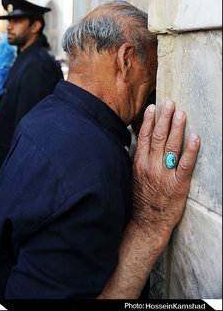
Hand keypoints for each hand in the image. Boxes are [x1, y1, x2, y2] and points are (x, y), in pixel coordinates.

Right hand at [98, 99, 198, 298]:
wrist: (146, 224)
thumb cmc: (139, 200)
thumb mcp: (131, 177)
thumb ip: (136, 160)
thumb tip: (139, 143)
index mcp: (138, 163)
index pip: (143, 136)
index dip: (148, 120)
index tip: (153, 107)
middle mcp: (150, 166)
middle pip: (157, 137)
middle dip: (164, 118)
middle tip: (170, 103)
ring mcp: (164, 175)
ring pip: (171, 146)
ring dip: (176, 128)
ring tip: (181, 113)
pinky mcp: (178, 185)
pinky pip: (186, 164)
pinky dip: (191, 150)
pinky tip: (195, 137)